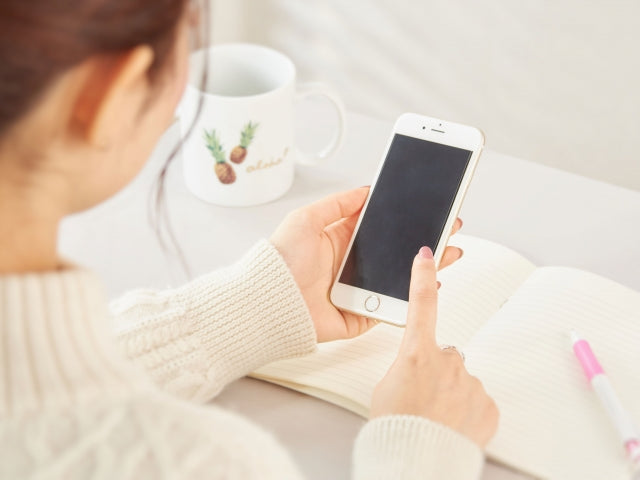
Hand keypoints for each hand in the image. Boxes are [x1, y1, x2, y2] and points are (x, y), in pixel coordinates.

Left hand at [270, 187, 464, 342]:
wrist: (268, 302)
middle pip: (396, 250)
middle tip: (450, 227)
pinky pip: (392, 308)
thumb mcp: (306, 219)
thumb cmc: (280, 262)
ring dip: (426, 266)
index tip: (428, 207)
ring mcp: (358, 290)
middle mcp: (351, 264)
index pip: (381, 225)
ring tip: (450, 253)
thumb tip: (366, 190)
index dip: (405, 216)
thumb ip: (338, 204)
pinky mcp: (360, 314)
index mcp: (340, 240)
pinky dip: (412, 299)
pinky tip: (430, 285)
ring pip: (400, 277)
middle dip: (424, 239)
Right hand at [370, 246, 498, 446]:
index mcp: (416, 353)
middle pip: (444, 355)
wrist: (416, 460)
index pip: (420, 303)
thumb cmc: (395, 427)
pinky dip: (467, 411)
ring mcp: (470, 383)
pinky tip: (453, 425)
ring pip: (461, 380)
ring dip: (452, 393)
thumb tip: (419, 370)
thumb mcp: (386, 387)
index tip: (427, 254)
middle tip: (423, 397)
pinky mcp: (488, 406)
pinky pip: (477, 401)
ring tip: (436, 417)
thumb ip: (407, 367)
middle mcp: (447, 362)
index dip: (424, 275)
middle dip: (437, 371)